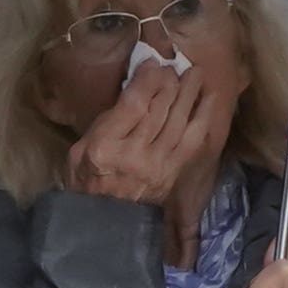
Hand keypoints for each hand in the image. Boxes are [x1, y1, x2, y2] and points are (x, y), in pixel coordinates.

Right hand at [65, 47, 230, 211]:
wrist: (104, 225)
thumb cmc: (86, 181)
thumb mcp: (79, 150)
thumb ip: (105, 122)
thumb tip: (131, 92)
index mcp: (105, 147)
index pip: (134, 104)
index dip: (147, 79)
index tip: (152, 63)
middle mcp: (135, 155)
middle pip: (160, 109)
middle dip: (170, 82)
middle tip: (175, 66)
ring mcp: (159, 166)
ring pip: (179, 120)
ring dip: (189, 93)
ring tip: (195, 73)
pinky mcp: (174, 173)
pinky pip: (193, 139)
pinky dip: (203, 116)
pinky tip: (209, 98)